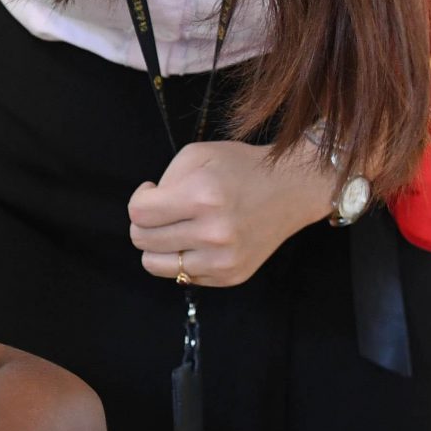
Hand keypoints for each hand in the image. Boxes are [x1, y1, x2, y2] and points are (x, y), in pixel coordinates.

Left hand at [126, 140, 329, 287]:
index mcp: (202, 197)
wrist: (292, 188)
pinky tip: (198, 239)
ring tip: (175, 227)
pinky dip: (182, 258)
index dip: (139, 198)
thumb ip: (164, 180)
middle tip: (163, 209)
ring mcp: (223, 259)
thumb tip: (144, 212)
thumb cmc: (240, 167)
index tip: (152, 191)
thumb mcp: (197, 155)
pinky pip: (182, 275)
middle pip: (142, 240)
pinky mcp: (230, 276)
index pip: (138, 213)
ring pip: (155, 264)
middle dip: (144, 223)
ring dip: (157, 246)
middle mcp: (214, 233)